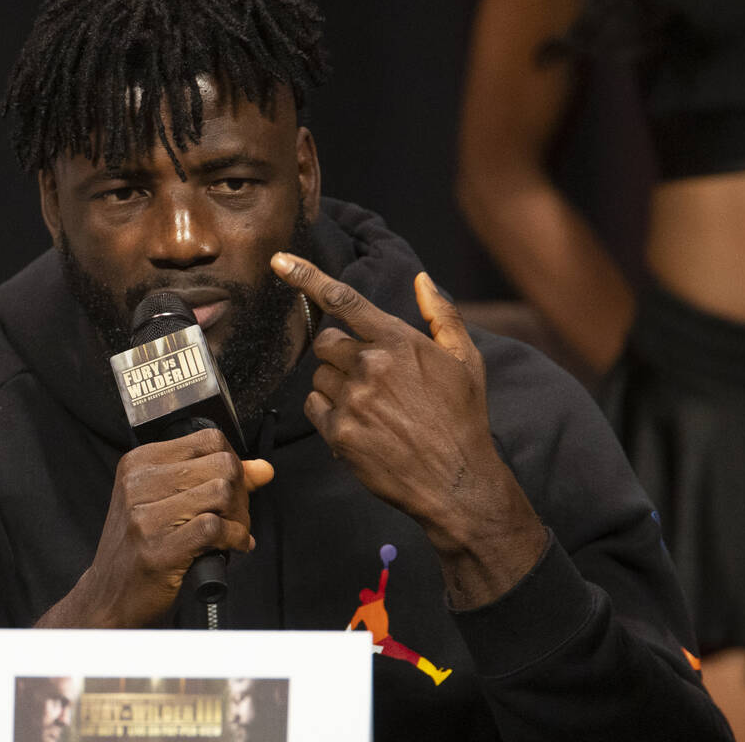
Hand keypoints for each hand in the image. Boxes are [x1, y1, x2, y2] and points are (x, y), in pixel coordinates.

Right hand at [36, 428, 273, 627]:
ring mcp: (145, 516)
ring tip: (232, 533)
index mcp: (139, 462)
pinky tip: (231, 547)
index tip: (235, 487)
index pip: (209, 440)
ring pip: (222, 493)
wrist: (110, 598)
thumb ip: (215, 480)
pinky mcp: (158, 548)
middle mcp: (138, 483)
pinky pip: (216, 528)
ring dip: (240, 518)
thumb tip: (263, 469)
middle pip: (222, 464)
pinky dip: (234, 538)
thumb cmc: (142, 549)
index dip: (234, 463)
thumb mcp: (169, 503)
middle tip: (236, 517)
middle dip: (241, 493)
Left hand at [271, 252, 544, 606]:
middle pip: (325, 342)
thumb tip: (421, 280)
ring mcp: (352, 401)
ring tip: (370, 406)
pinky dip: (328, 413)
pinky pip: (313, 408)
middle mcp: (370, 366)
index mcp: (398, 341)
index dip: (306, 277)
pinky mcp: (339, 433)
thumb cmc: (463, 418)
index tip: (279, 262)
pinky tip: (358, 425)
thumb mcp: (466, 361)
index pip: (343, 299)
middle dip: (338, 354)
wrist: (456, 481)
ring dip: (335, 386)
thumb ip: (442, 316)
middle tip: (366, 376)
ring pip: (317, 376)